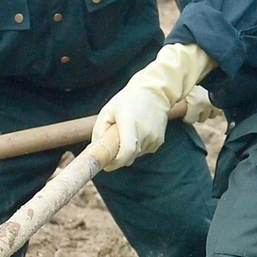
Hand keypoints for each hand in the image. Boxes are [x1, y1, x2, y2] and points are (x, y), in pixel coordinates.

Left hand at [95, 43, 215, 168]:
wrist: (154, 92)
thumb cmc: (127, 100)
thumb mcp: (108, 111)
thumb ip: (99, 131)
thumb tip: (97, 151)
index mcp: (130, 122)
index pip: (126, 151)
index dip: (116, 162)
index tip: (107, 164)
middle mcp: (145, 131)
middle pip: (129, 157)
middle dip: (119, 157)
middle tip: (113, 145)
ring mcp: (154, 137)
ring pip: (137, 155)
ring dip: (129, 151)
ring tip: (127, 132)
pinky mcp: (159, 140)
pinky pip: (145, 151)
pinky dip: (138, 147)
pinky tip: (137, 133)